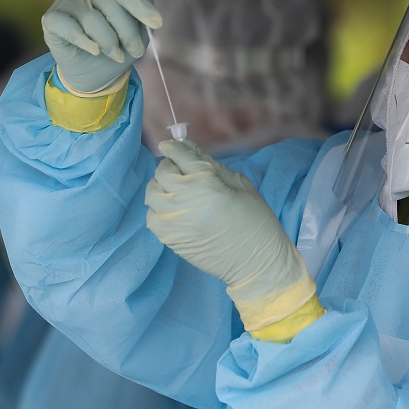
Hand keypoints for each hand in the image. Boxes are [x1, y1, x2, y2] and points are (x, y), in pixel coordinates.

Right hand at [42, 0, 160, 93]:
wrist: (96, 70)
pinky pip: (70, 29)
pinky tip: (94, 50)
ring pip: (92, 21)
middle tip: (136, 50)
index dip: (141, 5)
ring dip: (110, 44)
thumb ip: (144, 0)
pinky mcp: (51, 18)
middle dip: (129, 34)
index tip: (157, 23)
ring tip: (116, 54)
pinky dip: (86, 43)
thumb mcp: (139, 26)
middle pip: (111, 7)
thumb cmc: (121, 42)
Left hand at [145, 140, 316, 330]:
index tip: (171, 146)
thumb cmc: (256, 221)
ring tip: (178, 191)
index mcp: (206, 183)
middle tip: (182, 171)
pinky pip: (152, 215)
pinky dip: (159, 208)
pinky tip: (175, 211)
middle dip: (171, 166)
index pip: (180, 155)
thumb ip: (213, 167)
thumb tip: (191, 152)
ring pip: (152, 192)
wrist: (256, 262)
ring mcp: (172, 220)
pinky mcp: (168, 238)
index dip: (174, 147)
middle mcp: (183, 199)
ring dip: (162, 187)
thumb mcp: (242, 186)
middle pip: (162, 172)